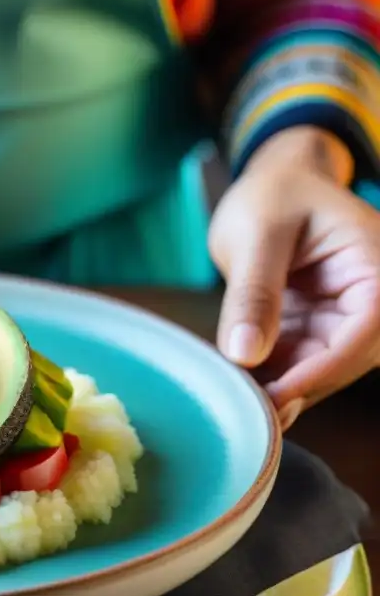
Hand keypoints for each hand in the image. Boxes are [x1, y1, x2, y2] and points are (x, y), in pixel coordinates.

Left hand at [209, 126, 379, 429]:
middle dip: (294, 387)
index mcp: (376, 269)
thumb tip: (246, 353)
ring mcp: (339, 319)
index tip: (277, 395)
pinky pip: (292, 364)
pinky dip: (264, 377)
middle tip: (242, 411)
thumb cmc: (273, 194)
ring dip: (276, 389)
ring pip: (315, 371)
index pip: (365, 330)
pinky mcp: (311, 330)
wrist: (271, 184)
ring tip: (231, 402)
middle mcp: (368, 301)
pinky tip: (232, 387)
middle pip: (342, 361)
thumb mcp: (259, 234)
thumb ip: (255, 293)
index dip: (322, 369)